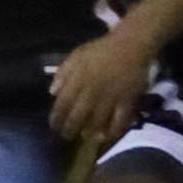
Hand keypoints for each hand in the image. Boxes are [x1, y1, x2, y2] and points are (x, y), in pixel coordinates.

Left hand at [48, 22, 153, 146]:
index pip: (62, 104)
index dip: (56, 118)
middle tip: (66, 136)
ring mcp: (109, 99)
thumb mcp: (77, 55)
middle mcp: (91, 92)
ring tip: (84, 137)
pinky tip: (107, 136)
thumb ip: (63, 73)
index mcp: (78, 80)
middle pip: (77, 117)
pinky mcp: (126, 102)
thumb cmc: (102, 49)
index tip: (53, 126)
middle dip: (69, 129)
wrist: (130, 45)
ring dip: (88, 132)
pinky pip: (119, 121)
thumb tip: (52, 92)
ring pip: (96, 122)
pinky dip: (112, 131)